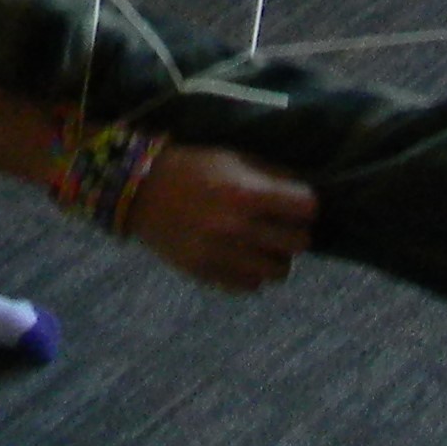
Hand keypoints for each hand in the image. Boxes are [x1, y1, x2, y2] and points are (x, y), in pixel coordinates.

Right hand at [124, 144, 316, 290]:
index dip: (305, 204)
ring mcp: (221, 255)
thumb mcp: (235, 159)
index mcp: (248, 194)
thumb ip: (271, 176)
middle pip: (298, 243)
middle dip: (294, 232)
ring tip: (264, 245)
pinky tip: (243, 258)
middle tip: (282, 225)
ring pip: (278, 272)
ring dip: (276, 257)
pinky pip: (248, 286)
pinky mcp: (204, 273)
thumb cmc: (193, 168)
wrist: (140, 191)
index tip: (296, 203)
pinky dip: (252, 274)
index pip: (306, 207)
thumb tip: (303, 195)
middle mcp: (237, 228)